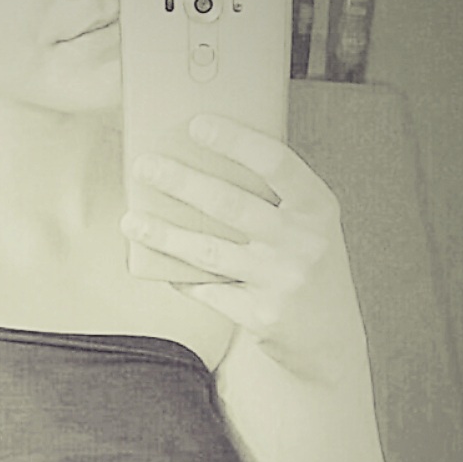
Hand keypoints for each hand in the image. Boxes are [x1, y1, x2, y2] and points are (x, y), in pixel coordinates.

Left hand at [121, 115, 367, 384]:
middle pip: (229, 204)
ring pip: (208, 250)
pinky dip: (180, 276)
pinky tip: (157, 263)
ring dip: (163, 234)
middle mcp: (304, 241)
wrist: (331, 336)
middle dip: (180, 182)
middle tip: (145, 166)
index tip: (197, 125)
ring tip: (131, 221)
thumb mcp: (308, 225)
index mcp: (318, 207)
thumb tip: (203, 164)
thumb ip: (273, 199)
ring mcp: (283, 280)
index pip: (276, 162)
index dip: (236, 141)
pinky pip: (207, 290)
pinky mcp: (261, 315)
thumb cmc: (308, 266)